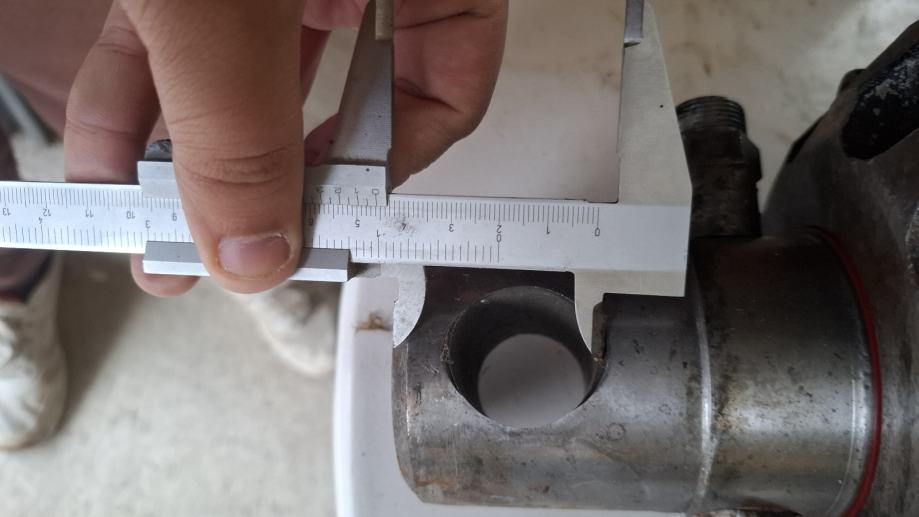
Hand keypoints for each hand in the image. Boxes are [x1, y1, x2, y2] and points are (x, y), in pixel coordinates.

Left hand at [64, 0, 507, 295]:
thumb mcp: (226, 7)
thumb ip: (243, 125)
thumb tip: (254, 251)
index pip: (453, 82)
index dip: (399, 162)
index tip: (334, 219)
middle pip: (344, 99)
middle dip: (274, 183)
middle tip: (238, 248)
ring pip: (253, 79)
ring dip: (192, 159)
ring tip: (152, 227)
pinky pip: (184, 44)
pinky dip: (143, 100)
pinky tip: (112, 155)